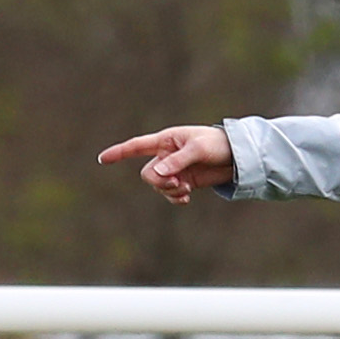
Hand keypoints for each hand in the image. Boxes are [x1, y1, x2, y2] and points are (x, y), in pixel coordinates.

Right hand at [97, 125, 233, 203]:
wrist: (237, 157)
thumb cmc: (217, 144)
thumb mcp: (198, 149)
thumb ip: (177, 161)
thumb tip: (157, 174)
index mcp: (166, 140)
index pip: (137, 146)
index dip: (119, 152)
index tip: (102, 159)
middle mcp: (166, 155)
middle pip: (147, 174)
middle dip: (159, 183)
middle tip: (178, 184)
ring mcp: (174, 170)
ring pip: (158, 186)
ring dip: (169, 191)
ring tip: (186, 189)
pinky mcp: (183, 181)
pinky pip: (170, 194)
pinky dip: (175, 198)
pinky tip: (186, 197)